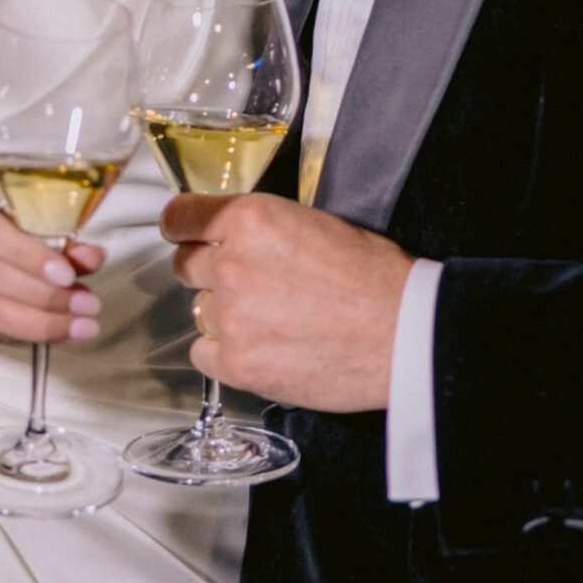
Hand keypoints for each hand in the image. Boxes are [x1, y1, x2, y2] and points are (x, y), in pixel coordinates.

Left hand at [161, 192, 410, 411]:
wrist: (403, 333)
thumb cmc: (375, 276)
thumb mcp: (316, 222)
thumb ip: (264, 227)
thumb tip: (235, 236)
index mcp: (250, 218)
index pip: (179, 218)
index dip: (184, 229)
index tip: (188, 237)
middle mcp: (231, 264)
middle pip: (185, 266)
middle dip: (210, 272)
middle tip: (248, 284)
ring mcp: (231, 317)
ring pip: (200, 311)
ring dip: (226, 314)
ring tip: (271, 320)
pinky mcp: (238, 364)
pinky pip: (204, 354)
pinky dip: (226, 353)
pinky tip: (262, 348)